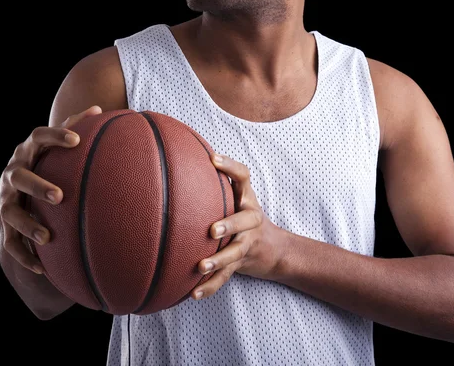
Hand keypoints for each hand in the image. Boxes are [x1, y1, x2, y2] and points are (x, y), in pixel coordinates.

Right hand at [0, 106, 102, 273]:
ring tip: (47, 238)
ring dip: (27, 225)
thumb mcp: (57, 145)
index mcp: (29, 151)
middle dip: (37, 186)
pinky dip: (24, 256)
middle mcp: (12, 172)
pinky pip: (9, 242)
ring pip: (11, 213)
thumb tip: (99, 110)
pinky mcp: (3, 222)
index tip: (77, 140)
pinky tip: (42, 269)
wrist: (16, 185)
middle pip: (19, 176)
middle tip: (60, 196)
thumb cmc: (47, 161)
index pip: (39, 136)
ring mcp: (5, 199)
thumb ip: (75, 128)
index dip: (56, 136)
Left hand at [192, 153, 288, 299]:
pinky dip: (210, 286)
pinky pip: (226, 276)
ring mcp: (248, 242)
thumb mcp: (239, 197)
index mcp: (247, 198)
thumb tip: (178, 161)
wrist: (276, 249)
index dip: (230, 166)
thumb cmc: (245, 217)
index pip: (243, 176)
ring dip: (219, 261)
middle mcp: (251, 218)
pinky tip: (193, 294)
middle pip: (245, 219)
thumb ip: (216, 183)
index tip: (213, 159)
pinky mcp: (242, 263)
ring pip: (235, 252)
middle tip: (213, 230)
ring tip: (201, 267)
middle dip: (230, 224)